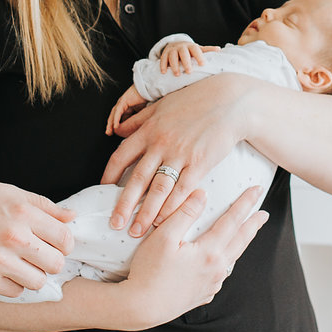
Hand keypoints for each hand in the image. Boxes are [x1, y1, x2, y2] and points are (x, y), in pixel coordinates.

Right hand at [0, 182, 76, 297]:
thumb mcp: (7, 192)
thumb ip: (43, 205)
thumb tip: (72, 216)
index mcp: (22, 212)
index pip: (65, 238)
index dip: (64, 243)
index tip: (54, 243)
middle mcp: (14, 237)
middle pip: (56, 263)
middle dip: (51, 260)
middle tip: (39, 256)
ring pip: (38, 281)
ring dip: (33, 275)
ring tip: (21, 264)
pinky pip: (15, 292)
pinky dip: (12, 284)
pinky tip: (3, 271)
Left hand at [103, 72, 256, 236]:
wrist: (229, 102)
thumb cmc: (195, 100)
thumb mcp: (161, 105)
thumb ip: (138, 120)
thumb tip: (117, 131)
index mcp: (148, 130)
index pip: (121, 156)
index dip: (109, 176)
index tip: (102, 190)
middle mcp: (160, 144)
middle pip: (136, 179)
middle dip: (124, 205)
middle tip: (115, 223)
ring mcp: (180, 155)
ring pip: (158, 189)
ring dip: (146, 213)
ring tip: (138, 231)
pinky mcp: (199, 164)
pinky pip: (182, 190)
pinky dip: (172, 207)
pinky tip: (164, 220)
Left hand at [105, 84, 148, 135]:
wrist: (150, 89)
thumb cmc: (147, 99)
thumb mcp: (141, 112)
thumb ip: (137, 118)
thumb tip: (135, 127)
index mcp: (127, 106)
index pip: (119, 117)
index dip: (116, 124)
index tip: (115, 132)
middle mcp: (123, 104)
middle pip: (114, 116)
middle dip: (110, 125)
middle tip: (109, 133)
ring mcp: (122, 102)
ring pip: (114, 114)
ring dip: (111, 123)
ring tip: (109, 131)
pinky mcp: (123, 100)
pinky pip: (118, 111)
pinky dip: (116, 119)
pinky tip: (115, 126)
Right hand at [121, 187, 267, 327]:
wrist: (141, 307)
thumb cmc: (149, 271)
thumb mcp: (163, 237)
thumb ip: (184, 213)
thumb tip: (202, 195)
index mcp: (209, 252)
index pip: (233, 221)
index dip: (245, 203)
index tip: (257, 190)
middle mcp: (216, 269)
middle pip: (240, 241)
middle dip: (253, 225)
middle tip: (264, 214)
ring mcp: (211, 284)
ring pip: (232, 258)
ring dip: (241, 243)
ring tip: (245, 234)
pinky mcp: (203, 295)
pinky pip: (220, 274)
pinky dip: (226, 261)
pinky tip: (222, 259)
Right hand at [159, 40, 213, 75]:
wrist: (176, 44)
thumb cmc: (190, 50)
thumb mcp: (198, 49)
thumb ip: (207, 50)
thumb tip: (219, 49)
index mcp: (191, 46)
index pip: (195, 49)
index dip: (199, 56)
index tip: (203, 64)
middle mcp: (181, 47)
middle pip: (183, 53)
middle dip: (186, 62)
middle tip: (189, 72)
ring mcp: (172, 50)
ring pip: (172, 56)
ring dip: (174, 65)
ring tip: (177, 74)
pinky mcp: (165, 54)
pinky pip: (163, 59)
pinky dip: (163, 65)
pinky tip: (164, 72)